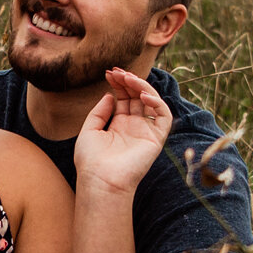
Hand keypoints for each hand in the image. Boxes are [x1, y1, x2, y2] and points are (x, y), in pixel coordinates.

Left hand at [73, 68, 172, 195]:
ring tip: (128, 78)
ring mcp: (146, 132)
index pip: (124, 98)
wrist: (100, 181)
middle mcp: (134, 127)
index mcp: (119, 125)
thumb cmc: (90, 161)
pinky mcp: (156, 139)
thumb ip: (99, 112)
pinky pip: (163, 116)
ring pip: (151, 102)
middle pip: (137, 97)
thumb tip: (110, 95)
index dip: (119, 84)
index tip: (109, 72)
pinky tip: (142, 95)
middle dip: (129, 81)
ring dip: (142, 86)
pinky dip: (157, 102)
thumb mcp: (89, 130)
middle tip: (118, 71)